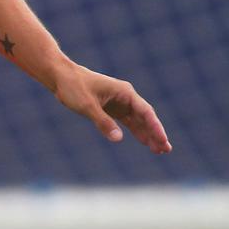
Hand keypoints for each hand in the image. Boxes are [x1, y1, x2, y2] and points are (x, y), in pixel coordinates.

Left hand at [52, 63, 172, 153]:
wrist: (61, 77)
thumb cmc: (74, 87)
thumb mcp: (88, 106)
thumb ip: (103, 122)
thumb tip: (118, 139)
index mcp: (125, 92)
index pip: (146, 112)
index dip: (155, 127)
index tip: (163, 140)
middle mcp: (126, 97)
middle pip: (145, 118)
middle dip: (156, 134)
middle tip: (166, 150)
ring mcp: (119, 103)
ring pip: (138, 121)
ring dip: (148, 135)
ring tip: (159, 151)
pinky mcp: (112, 109)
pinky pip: (128, 122)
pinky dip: (136, 132)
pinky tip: (145, 143)